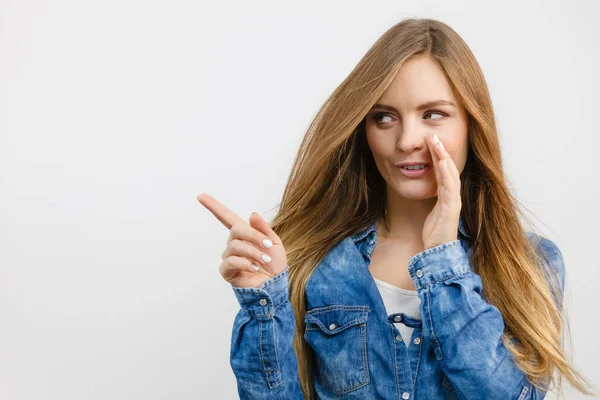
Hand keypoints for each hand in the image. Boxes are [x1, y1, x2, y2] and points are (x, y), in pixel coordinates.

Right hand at [197, 193, 287, 287]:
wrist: (275, 285)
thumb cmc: (275, 265)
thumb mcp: (275, 243)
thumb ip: (264, 229)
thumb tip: (252, 214)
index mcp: (244, 234)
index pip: (226, 217)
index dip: (214, 206)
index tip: (200, 196)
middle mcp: (234, 244)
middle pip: (236, 230)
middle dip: (254, 236)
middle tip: (269, 245)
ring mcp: (229, 257)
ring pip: (235, 246)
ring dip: (254, 252)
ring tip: (265, 260)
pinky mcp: (227, 271)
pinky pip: (231, 261)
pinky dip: (244, 263)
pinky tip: (254, 268)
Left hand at [422, 133, 461, 249]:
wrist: (438, 251)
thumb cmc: (434, 232)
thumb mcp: (431, 209)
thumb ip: (433, 197)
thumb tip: (426, 185)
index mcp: (447, 196)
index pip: (444, 172)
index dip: (439, 156)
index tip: (432, 142)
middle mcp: (453, 196)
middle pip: (449, 169)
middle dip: (442, 152)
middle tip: (433, 136)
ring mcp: (453, 202)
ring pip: (450, 175)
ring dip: (444, 158)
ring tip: (437, 143)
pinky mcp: (451, 209)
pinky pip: (450, 188)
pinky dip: (447, 174)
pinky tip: (442, 163)